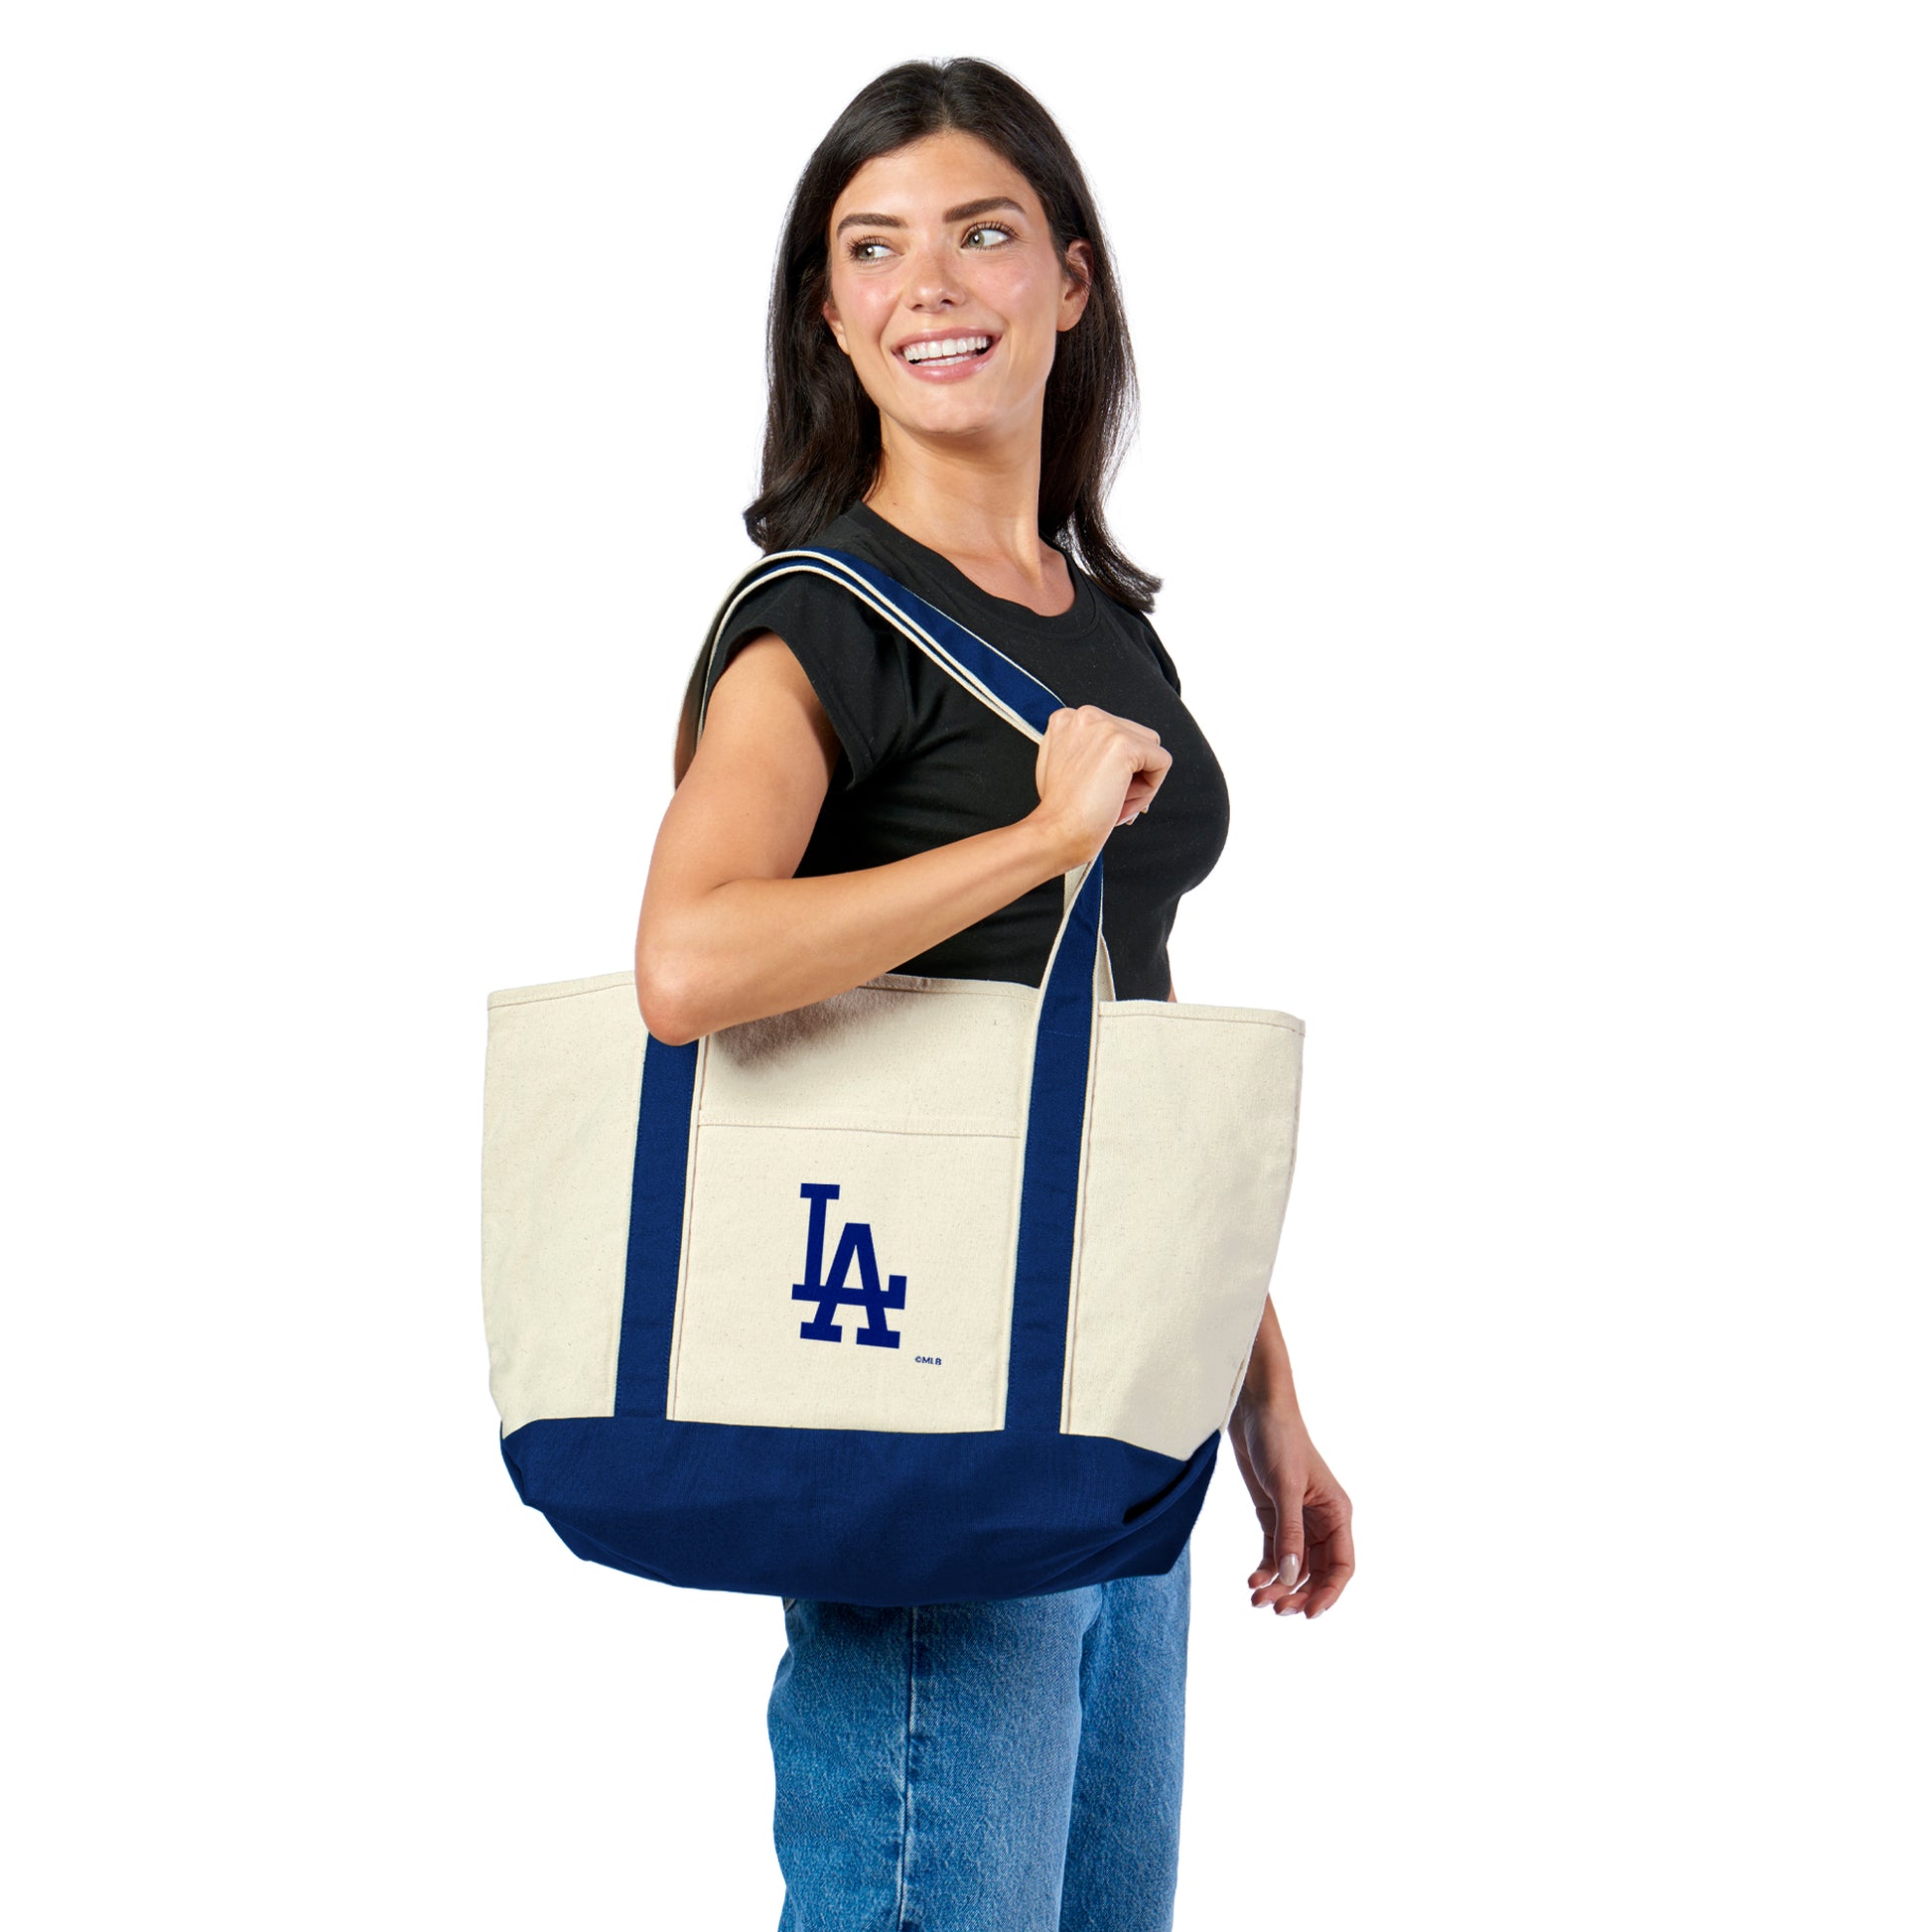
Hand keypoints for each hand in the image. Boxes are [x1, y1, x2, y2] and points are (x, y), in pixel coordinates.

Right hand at [1030, 703, 1171, 866]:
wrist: (1055, 831)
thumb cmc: (1059, 810)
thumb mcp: (1064, 766)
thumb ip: (1086, 751)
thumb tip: (1117, 757)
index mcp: (1068, 719)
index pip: (1116, 734)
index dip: (1116, 768)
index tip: (1100, 790)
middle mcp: (1085, 716)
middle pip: (1136, 739)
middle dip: (1130, 775)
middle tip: (1109, 801)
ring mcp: (1105, 728)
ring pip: (1151, 750)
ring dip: (1140, 782)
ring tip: (1114, 802)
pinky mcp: (1124, 745)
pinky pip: (1162, 763)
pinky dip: (1151, 789)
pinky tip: (1122, 802)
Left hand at [1227, 1394, 1355, 1619]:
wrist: (1255, 1411)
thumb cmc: (1279, 1441)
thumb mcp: (1285, 1488)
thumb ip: (1289, 1533)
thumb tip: (1291, 1577)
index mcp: (1336, 1513)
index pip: (1342, 1565)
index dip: (1329, 1593)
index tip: (1309, 1614)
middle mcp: (1321, 1521)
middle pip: (1317, 1571)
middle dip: (1299, 1593)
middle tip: (1276, 1610)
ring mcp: (1297, 1520)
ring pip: (1294, 1566)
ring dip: (1279, 1585)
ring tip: (1256, 1599)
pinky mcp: (1274, 1515)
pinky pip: (1275, 1552)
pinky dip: (1266, 1568)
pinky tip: (1252, 1580)